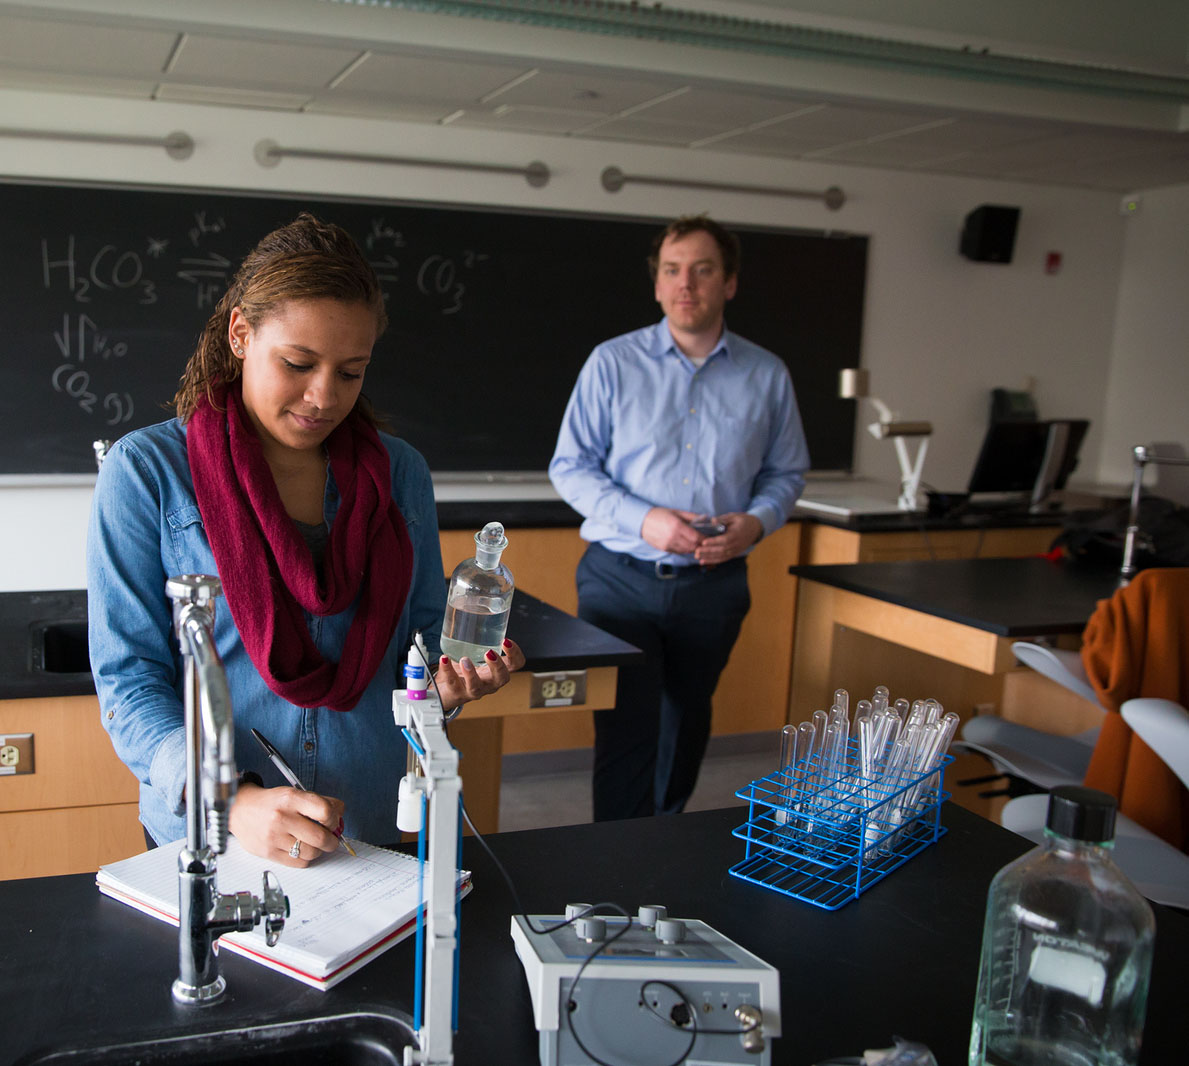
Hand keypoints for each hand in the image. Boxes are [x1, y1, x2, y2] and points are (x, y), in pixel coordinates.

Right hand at [229, 781, 345, 865]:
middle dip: (332, 840)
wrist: (239, 809)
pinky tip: (302, 850)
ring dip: (319, 850)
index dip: (335, 818)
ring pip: (311, 852)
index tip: (334, 821)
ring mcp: (274, 837)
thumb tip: (340, 813)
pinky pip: (298, 862)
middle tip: (332, 838)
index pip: (325, 811)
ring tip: (315, 844)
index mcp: (291, 799)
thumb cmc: (271, 802)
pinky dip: (306, 858)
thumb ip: (318, 802)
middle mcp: (282, 818)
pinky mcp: (268, 853)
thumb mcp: (294, 793)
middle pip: (320, 837)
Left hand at [434, 638, 525, 711]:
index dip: (515, 654)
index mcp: (497, 671)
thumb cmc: (463, 671)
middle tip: (489, 652)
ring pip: (476, 687)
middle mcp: (489, 683)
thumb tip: (470, 607)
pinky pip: (452, 684)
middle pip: (502, 678)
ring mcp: (473, 691)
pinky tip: (444, 659)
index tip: (506, 641)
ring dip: (471, 673)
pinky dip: (448, 670)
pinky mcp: (456, 694)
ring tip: (464, 660)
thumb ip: (476, 638)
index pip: (515, 665)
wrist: (446, 691)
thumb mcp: (474, 655)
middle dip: (498, 666)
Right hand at [640, 507, 702, 553]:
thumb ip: (692, 517)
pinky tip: (686, 545)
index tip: (709, 537)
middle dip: (701, 545)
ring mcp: (668, 544)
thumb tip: (706, 519)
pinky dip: (685, 549)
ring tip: (697, 544)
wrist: (641, 521)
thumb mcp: (677, 512)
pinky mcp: (664, 549)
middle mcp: (673, 537)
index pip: (696, 537)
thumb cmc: (659, 514)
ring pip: (686, 551)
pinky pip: (679, 552)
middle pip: (693, 546)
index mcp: (677, 526)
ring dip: (693, 548)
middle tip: (705, 542)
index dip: (704, 539)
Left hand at [693, 512, 762, 565]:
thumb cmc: (743, 521)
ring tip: (697, 557)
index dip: (714, 542)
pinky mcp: (733, 554)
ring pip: (720, 556)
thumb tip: (712, 520)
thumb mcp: (734, 516)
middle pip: (721, 550)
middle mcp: (736, 545)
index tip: (704, 542)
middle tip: (696, 551)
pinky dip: (712, 561)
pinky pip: (722, 559)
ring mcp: (735, 551)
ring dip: (708, 557)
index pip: (724, 540)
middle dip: (708, 551)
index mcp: (736, 534)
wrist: (755, 529)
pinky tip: (703, 561)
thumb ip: (723, 519)